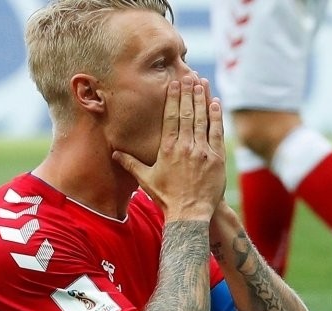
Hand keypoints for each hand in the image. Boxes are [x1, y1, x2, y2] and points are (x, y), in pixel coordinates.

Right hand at [114, 77, 226, 222]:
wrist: (189, 214)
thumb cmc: (166, 198)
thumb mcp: (145, 179)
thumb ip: (130, 163)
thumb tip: (114, 151)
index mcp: (167, 149)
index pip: (171, 117)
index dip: (173, 98)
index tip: (175, 83)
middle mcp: (185, 147)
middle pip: (187, 114)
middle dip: (188, 93)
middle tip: (189, 76)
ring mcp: (202, 152)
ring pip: (202, 120)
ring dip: (202, 100)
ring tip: (201, 83)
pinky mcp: (216, 159)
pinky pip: (217, 133)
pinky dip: (216, 117)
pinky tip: (215, 104)